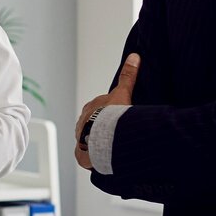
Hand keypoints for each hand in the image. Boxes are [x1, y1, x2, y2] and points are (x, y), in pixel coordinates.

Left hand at [74, 53, 139, 169]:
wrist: (103, 139)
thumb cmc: (112, 116)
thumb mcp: (123, 93)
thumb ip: (128, 76)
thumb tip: (134, 57)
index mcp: (91, 107)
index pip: (100, 107)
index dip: (110, 110)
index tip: (118, 115)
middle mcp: (82, 121)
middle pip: (94, 122)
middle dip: (103, 126)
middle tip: (117, 132)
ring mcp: (81, 137)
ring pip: (90, 138)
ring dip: (99, 141)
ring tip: (112, 147)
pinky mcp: (82, 153)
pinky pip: (87, 154)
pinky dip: (94, 156)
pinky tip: (102, 158)